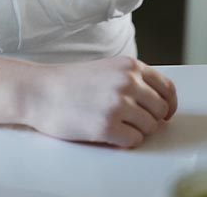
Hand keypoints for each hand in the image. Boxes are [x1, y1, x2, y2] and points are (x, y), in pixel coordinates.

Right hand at [26, 56, 176, 147]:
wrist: (38, 91)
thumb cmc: (67, 83)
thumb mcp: (105, 69)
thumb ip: (130, 80)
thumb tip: (156, 104)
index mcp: (128, 66)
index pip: (167, 88)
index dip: (168, 105)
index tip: (165, 113)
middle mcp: (127, 82)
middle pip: (161, 110)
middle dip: (150, 119)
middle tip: (131, 121)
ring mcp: (118, 104)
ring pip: (149, 128)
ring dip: (135, 130)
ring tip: (114, 125)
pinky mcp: (107, 126)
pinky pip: (134, 141)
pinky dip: (124, 141)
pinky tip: (108, 133)